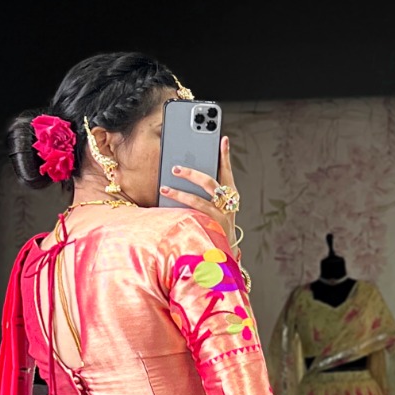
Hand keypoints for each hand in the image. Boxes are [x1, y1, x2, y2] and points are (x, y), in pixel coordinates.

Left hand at [161, 135, 239, 250]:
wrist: (224, 255)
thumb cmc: (218, 226)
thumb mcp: (219, 207)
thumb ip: (209, 191)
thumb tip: (190, 171)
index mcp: (231, 196)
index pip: (227, 172)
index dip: (225, 156)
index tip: (222, 139)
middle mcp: (227, 206)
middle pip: (210, 184)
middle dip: (192, 173)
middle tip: (175, 168)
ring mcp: (219, 219)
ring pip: (198, 202)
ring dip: (179, 193)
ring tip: (164, 188)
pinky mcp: (210, 230)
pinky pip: (192, 217)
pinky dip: (179, 210)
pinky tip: (166, 206)